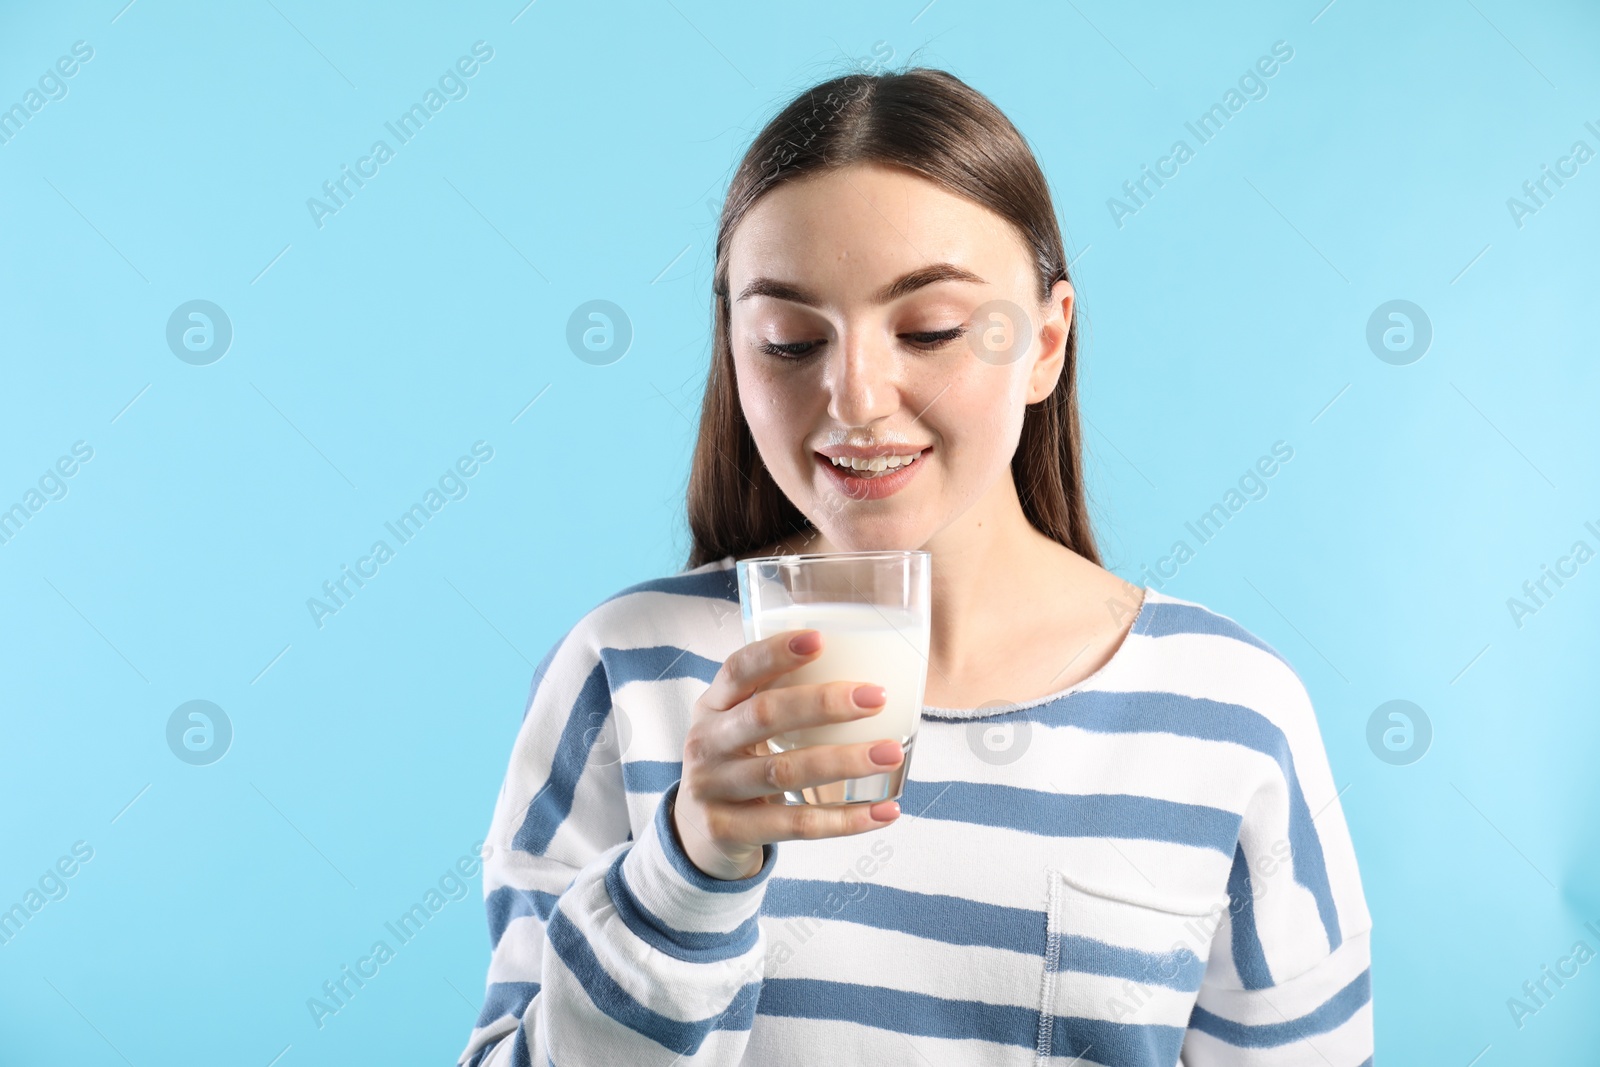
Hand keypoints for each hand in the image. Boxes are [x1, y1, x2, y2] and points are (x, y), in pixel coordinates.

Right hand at [672, 628, 903, 879]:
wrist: (696, 832)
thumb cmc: (737, 763)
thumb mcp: (738, 725)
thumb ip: (780, 700)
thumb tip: (866, 677)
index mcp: (713, 705)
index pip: (738, 669)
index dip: (775, 653)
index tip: (821, 639)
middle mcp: (706, 742)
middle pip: (765, 716)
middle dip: (824, 703)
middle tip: (877, 696)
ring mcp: (712, 789)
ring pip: (785, 772)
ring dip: (845, 761)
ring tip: (892, 751)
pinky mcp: (728, 830)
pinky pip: (796, 824)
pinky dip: (845, 821)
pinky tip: (885, 812)